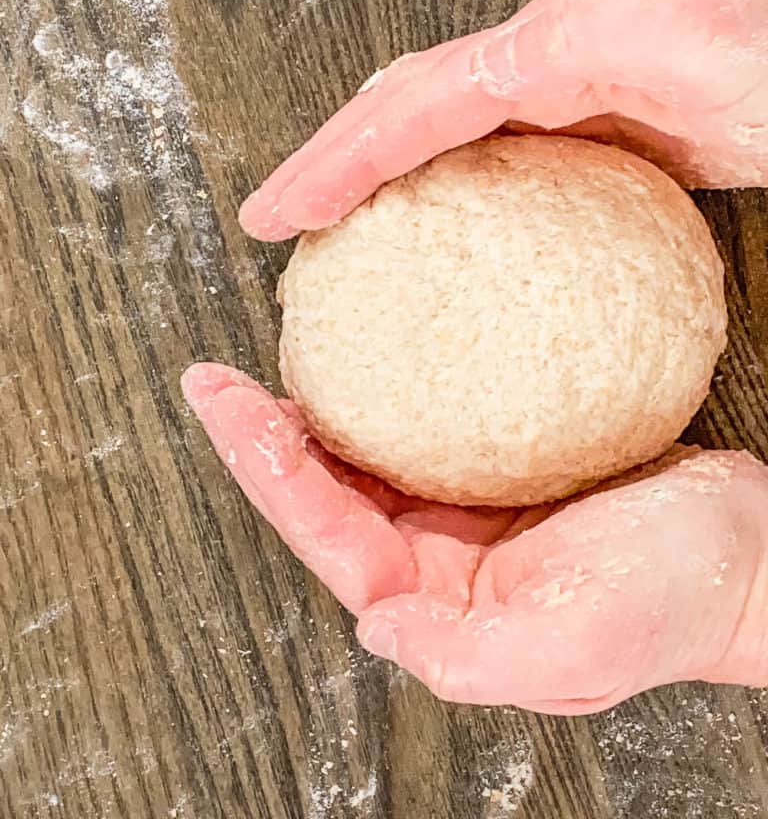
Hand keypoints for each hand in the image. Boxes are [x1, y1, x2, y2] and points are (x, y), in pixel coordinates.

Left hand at [182, 363, 767, 713]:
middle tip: (214, 381)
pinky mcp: (498, 477)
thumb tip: (374, 626)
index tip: (228, 409)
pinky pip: (420, 435)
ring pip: (364, 468)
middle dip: (265, 444)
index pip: (333, 539)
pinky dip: (379, 403)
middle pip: (328, 500)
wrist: (745, 553)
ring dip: (310, 421)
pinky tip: (360, 367)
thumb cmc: (677, 600)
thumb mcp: (578, 641)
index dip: (272, 476)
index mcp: (444, 608)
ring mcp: (466, 520)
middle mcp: (440, 568)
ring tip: (260, 370)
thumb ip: (469, 654)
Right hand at [239, 0, 767, 240]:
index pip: (421, 101)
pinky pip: (487, 153)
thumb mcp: (714, 57)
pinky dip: (436, 185)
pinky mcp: (592, 123)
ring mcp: (569, 90)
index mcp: (566, 46)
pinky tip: (430, 227)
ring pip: (436, 125)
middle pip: (408, 104)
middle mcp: (553, 60)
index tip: (283, 211)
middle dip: (330, 159)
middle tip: (275, 219)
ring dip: (371, 171)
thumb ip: (606, 52)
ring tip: (325, 223)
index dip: (341, 156)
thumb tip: (516, 74)